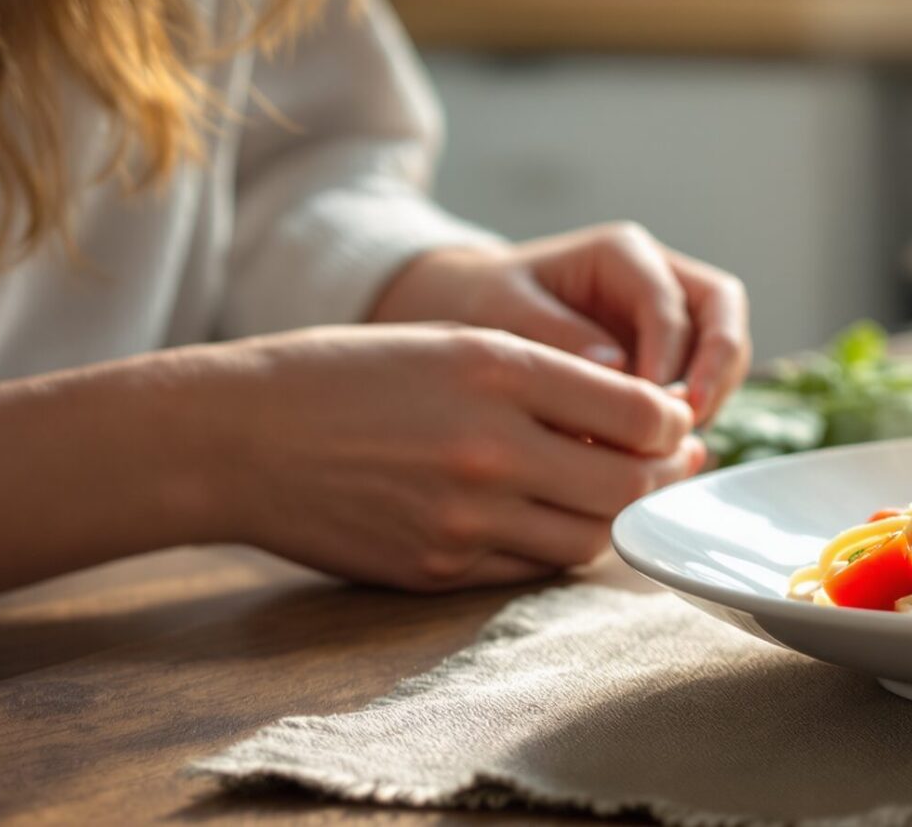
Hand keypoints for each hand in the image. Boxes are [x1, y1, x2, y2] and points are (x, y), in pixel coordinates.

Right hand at [192, 323, 701, 590]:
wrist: (241, 438)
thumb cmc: (351, 376)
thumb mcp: (457, 343)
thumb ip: (552, 376)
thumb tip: (648, 416)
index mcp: (499, 372)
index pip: (637, 413)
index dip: (670, 422)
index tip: (670, 419)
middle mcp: (489, 449)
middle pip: (625, 486)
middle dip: (659, 477)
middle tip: (668, 462)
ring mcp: (463, 519)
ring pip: (586, 537)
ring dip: (614, 518)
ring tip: (616, 492)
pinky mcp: (438, 569)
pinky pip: (531, 569)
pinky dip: (557, 546)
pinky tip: (555, 518)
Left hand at [372, 222, 751, 423]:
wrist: (469, 309)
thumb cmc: (481, 302)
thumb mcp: (501, 309)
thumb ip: (554, 334)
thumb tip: (616, 370)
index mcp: (619, 254)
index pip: (669, 299)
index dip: (669, 352)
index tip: (649, 402)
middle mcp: (657, 276)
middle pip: (722, 311)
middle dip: (717, 367)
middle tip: (689, 421)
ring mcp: (668, 317)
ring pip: (724, 347)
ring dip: (713, 394)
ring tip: (675, 443)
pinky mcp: (667, 354)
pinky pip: (702, 379)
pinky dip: (692, 413)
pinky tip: (659, 449)